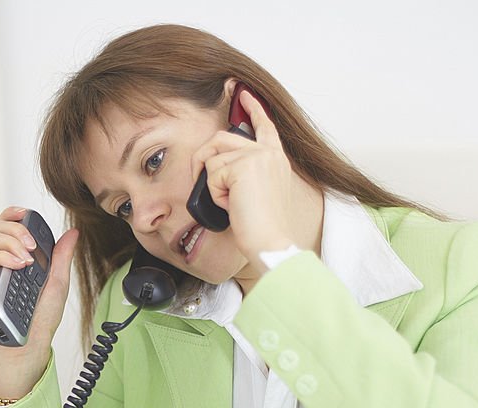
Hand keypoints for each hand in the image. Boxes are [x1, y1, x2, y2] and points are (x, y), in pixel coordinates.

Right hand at [0, 206, 78, 398]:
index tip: (27, 214)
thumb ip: (62, 256)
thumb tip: (72, 233)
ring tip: (28, 258)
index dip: (16, 214)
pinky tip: (18, 265)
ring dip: (11, 242)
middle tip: (32, 244)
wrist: (32, 342)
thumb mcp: (58, 282)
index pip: (10, 225)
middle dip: (16, 228)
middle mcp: (1, 260)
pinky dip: (3, 257)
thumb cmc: (42, 317)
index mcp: (17, 256)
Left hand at [190, 91, 296, 264]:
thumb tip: (220, 168)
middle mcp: (269, 153)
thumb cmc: (262, 227)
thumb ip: (246, 174)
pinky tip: (232, 206)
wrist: (269, 242)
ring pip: (213, 159)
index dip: (254, 109)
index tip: (245, 94)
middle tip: (202, 181)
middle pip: (221, 138)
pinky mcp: (244, 166)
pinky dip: (215, 194)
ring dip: (213, 184)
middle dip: (204, 159)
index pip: (264, 126)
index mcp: (276, 159)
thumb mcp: (257, 193)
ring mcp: (257, 157)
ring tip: (230, 203)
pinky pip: (212, 174)